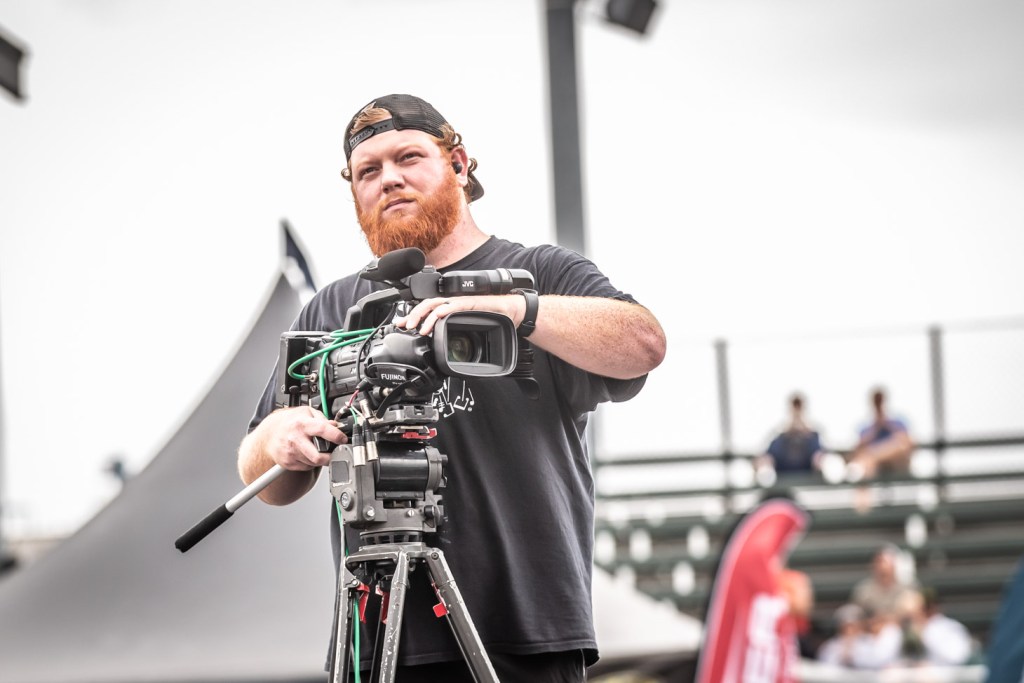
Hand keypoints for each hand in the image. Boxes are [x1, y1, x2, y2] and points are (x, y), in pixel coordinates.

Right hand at [250, 405, 346, 470]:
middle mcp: (295, 439)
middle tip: (334, 451)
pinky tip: (307, 453)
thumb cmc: (290, 422)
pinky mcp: (289, 463)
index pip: (322, 430)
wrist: (270, 434)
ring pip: (314, 463)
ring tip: (317, 449)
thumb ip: (322, 418)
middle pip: (318, 456)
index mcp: (302, 424)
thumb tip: (337, 426)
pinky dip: (311, 462)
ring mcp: (291, 453)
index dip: (336, 435)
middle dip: (330, 456)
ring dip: (321, 458)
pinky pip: (307, 467)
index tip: (343, 439)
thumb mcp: (306, 412)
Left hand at [393, 294, 523, 335]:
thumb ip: (451, 332)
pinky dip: (445, 309)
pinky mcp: (471, 303)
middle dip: (412, 315)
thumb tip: (435, 345)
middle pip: (426, 305)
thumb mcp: (465, 328)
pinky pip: (455, 305)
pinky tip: (438, 316)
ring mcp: (460, 302)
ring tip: (419, 328)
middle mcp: (451, 303)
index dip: (410, 316)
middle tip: (405, 327)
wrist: (509, 311)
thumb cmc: (489, 318)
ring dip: (425, 315)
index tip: (399, 325)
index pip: (425, 309)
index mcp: (448, 308)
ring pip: (437, 304)